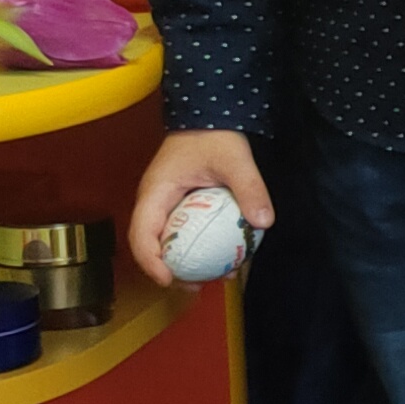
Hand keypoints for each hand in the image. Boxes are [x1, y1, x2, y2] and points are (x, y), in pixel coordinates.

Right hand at [127, 129, 274, 285]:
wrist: (210, 116)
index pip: (141, 233)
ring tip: (213, 278)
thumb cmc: (215, 135)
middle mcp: (155, 202)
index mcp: (156, 192)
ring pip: (167, 242)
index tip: (169, 279)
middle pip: (151, 245)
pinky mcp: (181, 206)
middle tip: (195, 287)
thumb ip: (249, 188)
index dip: (150, 261)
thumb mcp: (235, 159)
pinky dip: (198, 247)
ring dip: (185, 263)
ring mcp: (166, 205)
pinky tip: (223, 259)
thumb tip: (263, 223)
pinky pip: (184, 232)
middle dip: (168, 271)